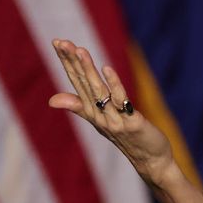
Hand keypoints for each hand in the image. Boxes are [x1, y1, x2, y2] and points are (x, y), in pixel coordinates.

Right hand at [48, 39, 174, 183]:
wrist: (150, 161)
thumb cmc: (126, 138)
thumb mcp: (100, 121)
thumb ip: (79, 107)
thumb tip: (52, 100)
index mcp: (92, 112)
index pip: (76, 82)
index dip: (67, 63)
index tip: (58, 42)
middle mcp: (99, 116)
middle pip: (83, 84)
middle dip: (72, 62)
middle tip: (61, 41)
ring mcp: (114, 120)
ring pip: (98, 92)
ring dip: (88, 70)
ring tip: (80, 50)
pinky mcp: (131, 123)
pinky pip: (121, 102)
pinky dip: (113, 85)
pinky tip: (107, 68)